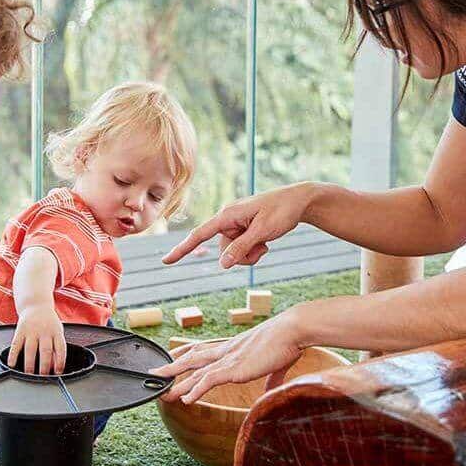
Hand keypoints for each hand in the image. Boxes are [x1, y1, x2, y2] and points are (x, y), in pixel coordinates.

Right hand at [8, 306, 66, 374]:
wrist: (36, 305)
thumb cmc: (49, 322)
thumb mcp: (57, 332)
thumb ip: (57, 347)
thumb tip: (54, 366)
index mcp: (56, 332)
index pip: (60, 348)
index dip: (60, 362)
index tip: (58, 372)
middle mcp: (44, 331)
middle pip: (45, 351)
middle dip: (45, 366)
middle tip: (43, 377)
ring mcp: (31, 330)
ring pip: (30, 349)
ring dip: (29, 364)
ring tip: (29, 374)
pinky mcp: (20, 330)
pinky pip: (16, 344)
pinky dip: (13, 355)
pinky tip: (12, 364)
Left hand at [148, 306, 306, 403]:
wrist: (292, 330)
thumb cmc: (287, 343)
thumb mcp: (276, 363)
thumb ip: (271, 378)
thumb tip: (271, 391)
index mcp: (234, 347)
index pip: (203, 349)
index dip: (187, 354)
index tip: (173, 358)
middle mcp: (227, 351)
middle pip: (192, 359)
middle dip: (173, 368)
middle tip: (156, 374)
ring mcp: (229, 359)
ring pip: (196, 371)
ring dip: (178, 383)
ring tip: (164, 393)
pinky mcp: (235, 368)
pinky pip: (209, 380)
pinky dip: (196, 390)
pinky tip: (186, 400)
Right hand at [163, 182, 315, 268]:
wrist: (299, 201)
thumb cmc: (282, 211)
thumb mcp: (262, 232)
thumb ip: (241, 248)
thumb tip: (222, 264)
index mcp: (227, 215)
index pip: (199, 234)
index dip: (182, 249)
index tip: (166, 261)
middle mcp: (228, 219)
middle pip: (223, 250)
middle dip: (241, 255)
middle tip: (262, 247)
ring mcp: (236, 224)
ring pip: (233, 252)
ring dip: (249, 254)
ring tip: (266, 243)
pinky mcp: (244, 229)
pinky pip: (241, 248)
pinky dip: (253, 250)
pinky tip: (265, 242)